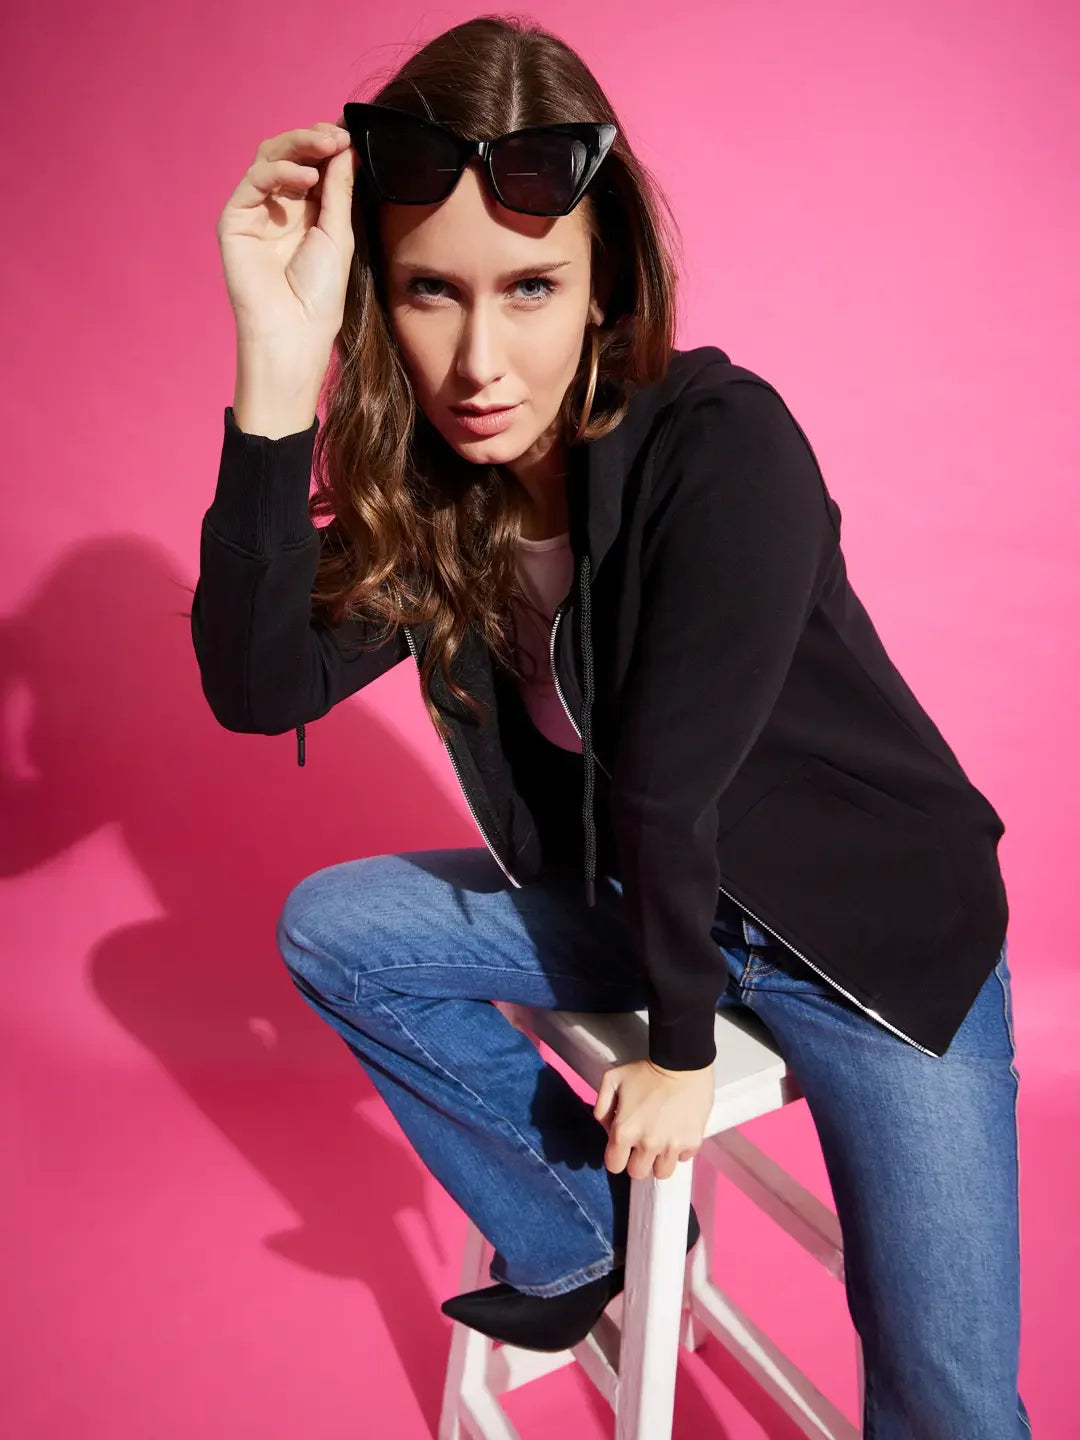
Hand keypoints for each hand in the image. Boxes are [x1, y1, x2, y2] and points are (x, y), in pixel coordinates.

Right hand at [217, 118, 359, 359]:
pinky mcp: (235, 219)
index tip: (349, 134)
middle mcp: (279, 207)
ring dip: (298, 146)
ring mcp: (256, 211)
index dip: (328, 145)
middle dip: (313, 139)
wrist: (293, 331)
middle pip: (290, 154)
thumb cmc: (320, 295)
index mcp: (307, 212)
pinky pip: (253, 181)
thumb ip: (339, 190)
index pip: (313, 163)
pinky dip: (279, 171)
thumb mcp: (338, 234)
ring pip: (269, 158)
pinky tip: (304, 176)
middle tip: (336, 136)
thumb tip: (345, 147)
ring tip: (325, 147)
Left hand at [593, 1057, 714, 1179]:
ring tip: (661, 1143)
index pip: (614, 1166)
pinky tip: (677, 1131)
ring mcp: (672, 1146)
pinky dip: (680, 1149)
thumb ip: (601, 1106)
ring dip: (659, 1160)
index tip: (623, 1148)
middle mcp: (647, 1144)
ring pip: (662, 1172)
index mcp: (625, 1131)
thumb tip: (607, 1129)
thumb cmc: (645, 1070)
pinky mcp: (692, 1143)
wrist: (682, 1062)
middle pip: (638, 1173)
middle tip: (643, 1144)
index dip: (616, 1157)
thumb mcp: (612, 1079)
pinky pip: (683, 1158)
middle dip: (638, 1161)